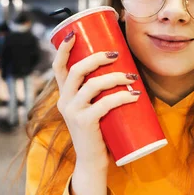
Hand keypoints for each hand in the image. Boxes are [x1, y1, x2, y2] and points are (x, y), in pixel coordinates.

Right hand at [53, 31, 139, 170]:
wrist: (92, 161)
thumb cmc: (98, 130)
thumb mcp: (92, 108)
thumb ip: (100, 91)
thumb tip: (123, 67)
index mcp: (64, 94)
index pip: (58, 67)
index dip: (64, 49)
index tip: (73, 33)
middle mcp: (64, 101)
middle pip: (77, 71)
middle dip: (97, 58)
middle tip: (116, 54)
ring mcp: (73, 112)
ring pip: (92, 85)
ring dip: (115, 77)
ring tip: (132, 77)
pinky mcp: (85, 123)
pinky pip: (104, 104)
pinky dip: (122, 97)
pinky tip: (135, 95)